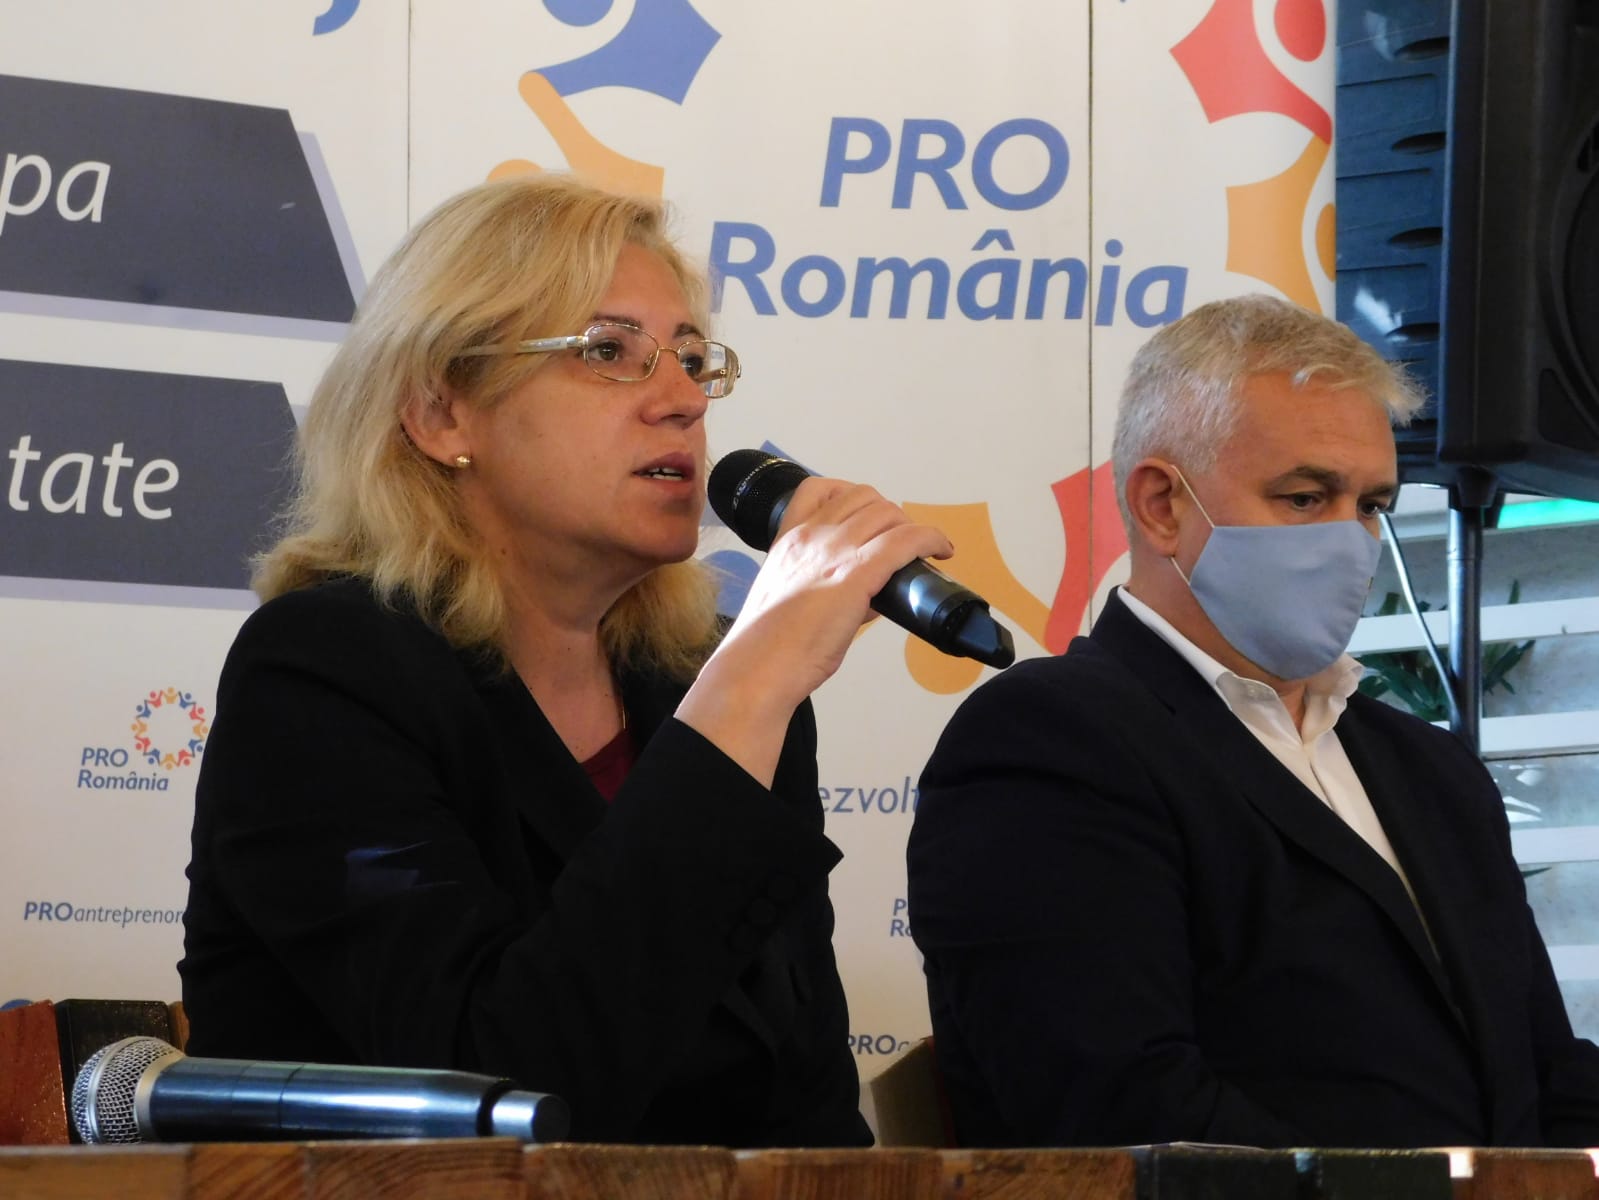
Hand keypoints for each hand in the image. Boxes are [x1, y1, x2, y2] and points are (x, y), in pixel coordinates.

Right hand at [676, 477, 952, 784]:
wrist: (758, 667)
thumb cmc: (768, 646)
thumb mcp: (789, 601)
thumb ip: (824, 589)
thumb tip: (870, 598)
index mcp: (788, 540)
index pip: (818, 489)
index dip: (851, 495)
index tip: (867, 516)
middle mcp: (811, 536)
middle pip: (864, 497)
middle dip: (889, 514)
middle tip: (900, 540)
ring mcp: (834, 551)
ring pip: (888, 514)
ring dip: (911, 527)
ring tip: (921, 549)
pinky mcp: (857, 574)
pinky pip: (907, 540)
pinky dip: (931, 539)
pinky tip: (942, 550)